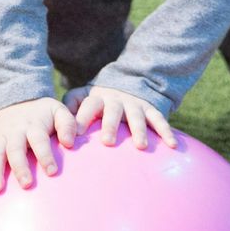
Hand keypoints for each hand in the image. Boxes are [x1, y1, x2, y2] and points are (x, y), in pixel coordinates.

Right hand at [0, 97, 76, 192]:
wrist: (19, 98)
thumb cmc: (43, 112)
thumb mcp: (58, 110)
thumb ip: (67, 124)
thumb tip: (70, 143)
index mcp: (33, 125)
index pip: (40, 141)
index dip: (46, 155)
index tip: (52, 172)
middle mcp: (15, 131)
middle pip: (16, 150)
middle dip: (20, 167)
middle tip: (26, 184)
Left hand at [63, 85, 177, 150]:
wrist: (128, 84)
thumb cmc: (98, 102)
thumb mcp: (83, 97)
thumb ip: (70, 107)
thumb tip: (57, 124)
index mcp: (97, 98)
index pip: (88, 104)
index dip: (81, 117)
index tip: (74, 135)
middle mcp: (116, 100)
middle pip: (113, 110)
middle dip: (110, 125)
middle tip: (108, 142)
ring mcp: (135, 104)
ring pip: (137, 116)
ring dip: (139, 130)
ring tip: (140, 146)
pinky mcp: (151, 109)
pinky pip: (160, 120)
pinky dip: (166, 132)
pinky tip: (173, 146)